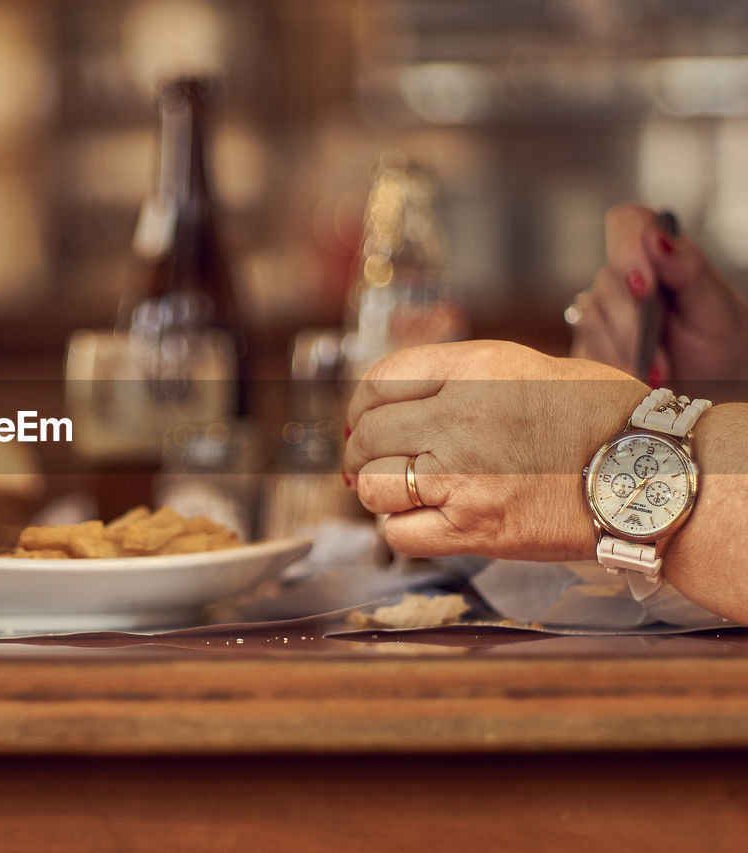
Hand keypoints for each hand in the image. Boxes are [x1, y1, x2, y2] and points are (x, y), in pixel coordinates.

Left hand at [342, 340, 647, 560]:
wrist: (651, 474)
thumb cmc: (599, 419)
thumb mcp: (525, 368)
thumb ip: (460, 378)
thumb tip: (398, 404)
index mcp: (475, 368)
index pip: (381, 378)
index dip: (361, 404)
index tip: (362, 421)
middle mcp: (461, 415)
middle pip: (369, 434)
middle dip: (360, 452)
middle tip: (367, 464)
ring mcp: (463, 474)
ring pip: (375, 484)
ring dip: (378, 491)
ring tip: (397, 492)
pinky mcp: (474, 527)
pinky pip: (400, 533)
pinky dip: (400, 530)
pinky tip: (421, 521)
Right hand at [570, 203, 747, 383]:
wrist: (705, 395)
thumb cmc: (720, 349)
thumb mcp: (720, 313)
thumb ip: (690, 272)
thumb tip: (657, 237)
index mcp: (660, 255)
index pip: (627, 222)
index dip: (627, 248)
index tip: (645, 286)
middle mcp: (623, 277)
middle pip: (607, 281)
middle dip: (633, 324)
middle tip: (662, 357)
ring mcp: (599, 311)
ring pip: (589, 317)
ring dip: (623, 352)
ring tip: (656, 374)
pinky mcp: (584, 344)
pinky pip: (580, 350)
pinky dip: (609, 370)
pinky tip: (635, 380)